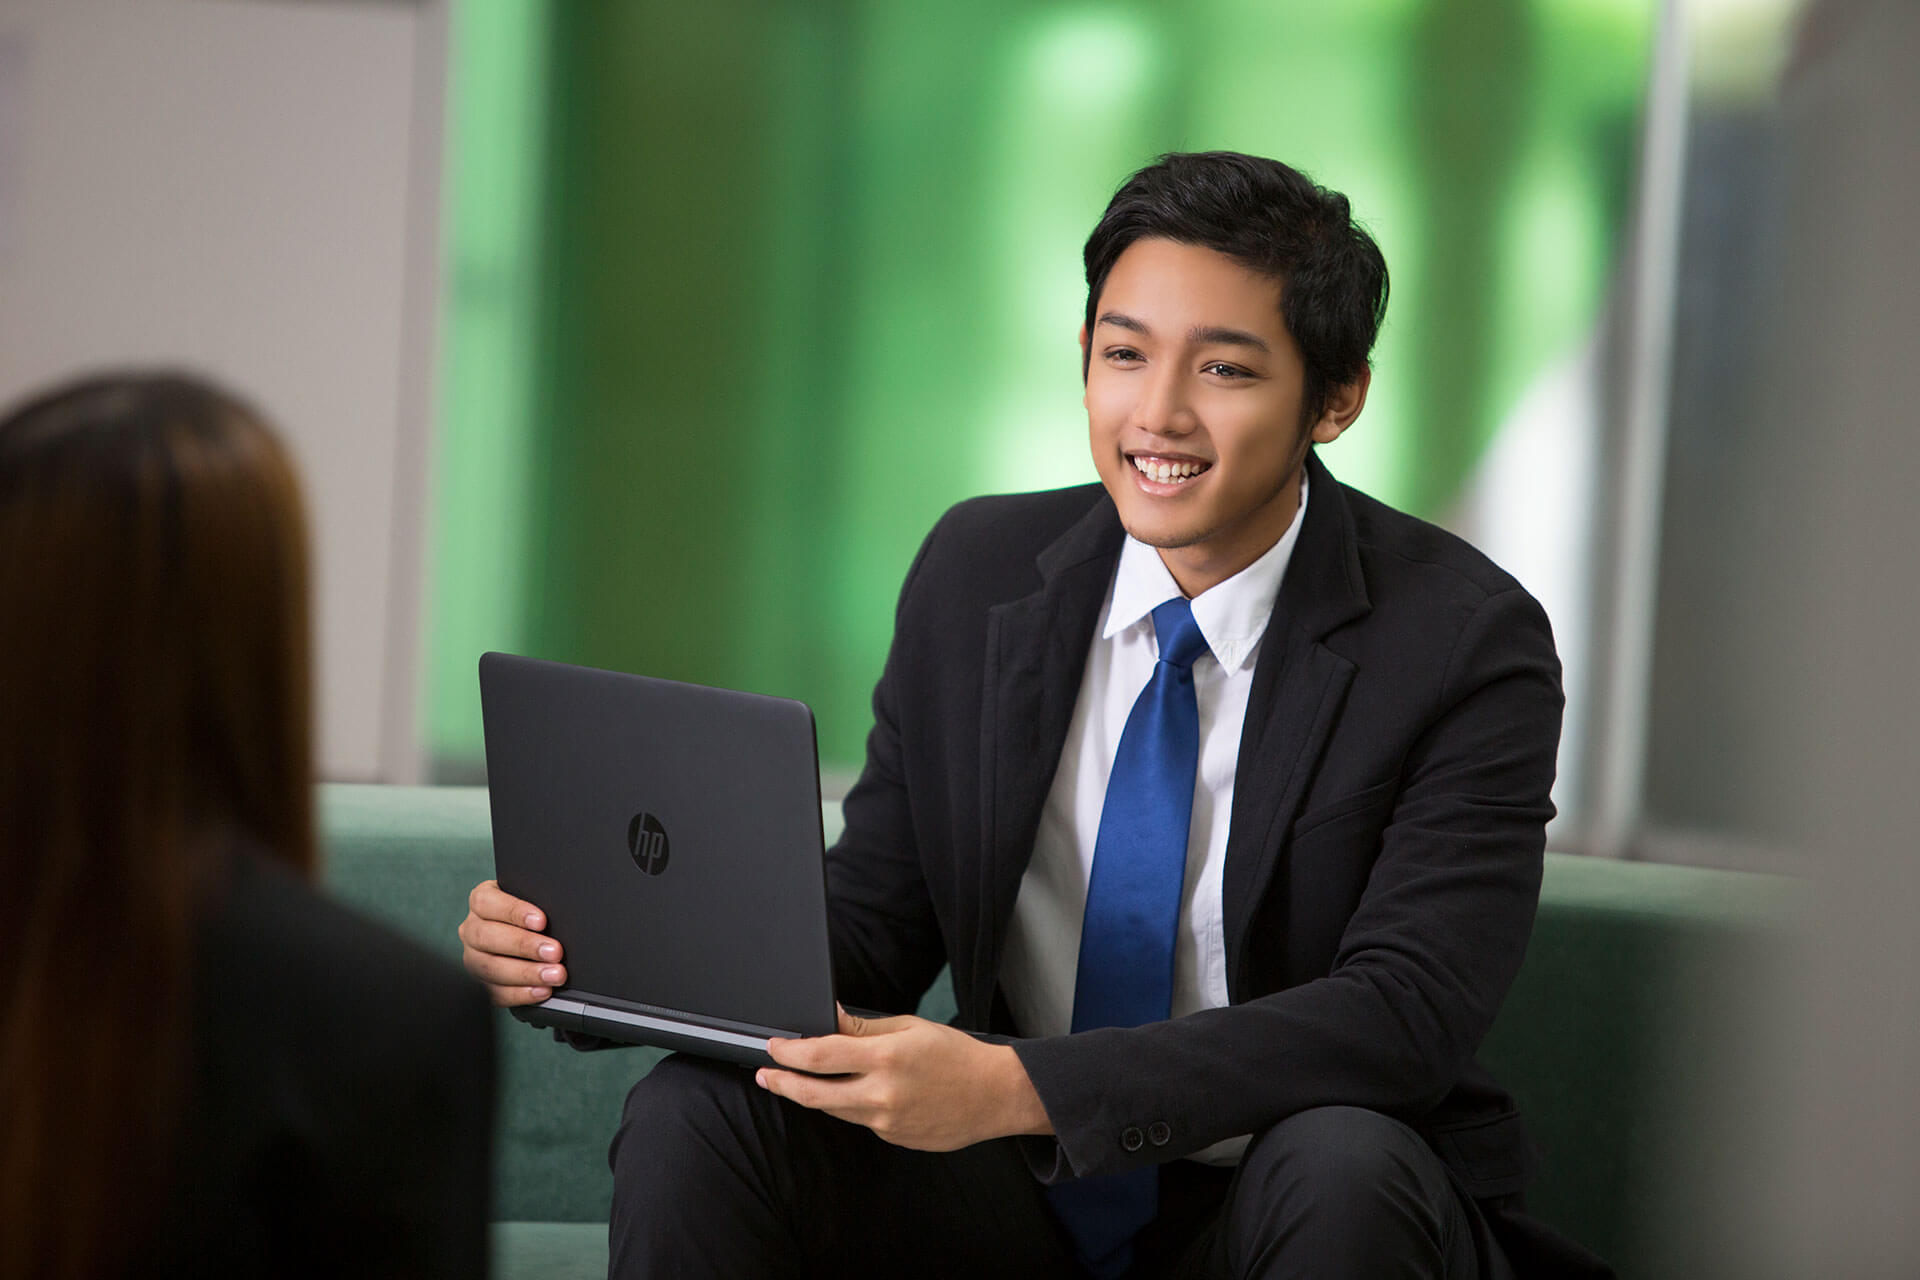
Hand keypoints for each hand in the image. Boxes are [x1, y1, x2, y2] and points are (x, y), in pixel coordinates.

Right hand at [458, 879, 565, 1005]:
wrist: (526, 936)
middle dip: (524, 946)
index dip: (514, 911)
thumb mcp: (532, 901)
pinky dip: (521, 993)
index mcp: (481, 901)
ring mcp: (473, 957)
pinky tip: (542, 990)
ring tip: (553, 975)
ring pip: (490, 968)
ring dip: (526, 973)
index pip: (486, 902)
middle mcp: (472, 929)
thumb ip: (537, 903)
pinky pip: (495, 993)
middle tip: (554, 952)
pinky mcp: (480, 983)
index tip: (541, 921)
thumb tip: (559, 914)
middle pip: (487, 937)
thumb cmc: (531, 913)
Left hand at [758, 1008, 1052, 1150]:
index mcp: (886, 1057)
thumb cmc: (956, 1056)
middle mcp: (882, 1093)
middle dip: (782, 1083)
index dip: (788, 1053)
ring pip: (834, 1108)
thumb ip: (863, 1027)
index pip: (821, 1056)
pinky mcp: (893, 1138)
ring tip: (800, 1081)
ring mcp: (886, 1121)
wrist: (994, 1095)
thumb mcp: (909, 1027)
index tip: (773, 1047)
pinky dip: (851, 1105)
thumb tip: (829, 1018)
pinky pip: (859, 1121)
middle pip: (814, 1093)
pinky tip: (857, 1093)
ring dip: (813, 1094)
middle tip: (765, 1075)